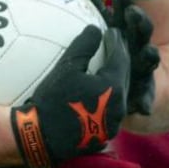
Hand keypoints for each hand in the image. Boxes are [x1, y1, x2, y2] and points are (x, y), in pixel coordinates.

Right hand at [10, 26, 128, 167]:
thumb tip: (95, 30)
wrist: (43, 137)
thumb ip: (84, 46)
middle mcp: (120, 106)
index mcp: (114, 88)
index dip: (116, 42)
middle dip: (121, 57)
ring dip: (116, 76)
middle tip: (114, 43)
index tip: (111, 30)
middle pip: (125, 75)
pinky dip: (109, 93)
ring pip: (121, 93)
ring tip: (108, 63)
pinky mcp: (106, 133)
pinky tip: (99, 88)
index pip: (121, 58)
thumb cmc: (53, 100)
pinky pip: (112, 107)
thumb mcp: (66, 68)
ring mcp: (114, 122)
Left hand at [69, 0, 159, 115]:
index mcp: (124, 33)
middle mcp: (136, 49)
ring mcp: (142, 70)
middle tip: (132, 13)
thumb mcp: (95, 31)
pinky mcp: (144, 93)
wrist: (119, 89)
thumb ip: (88, 7)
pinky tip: (143, 107)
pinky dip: (145, 101)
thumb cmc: (102, 54)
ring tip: (149, 53)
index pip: (124, 13)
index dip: (122, 0)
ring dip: (149, 56)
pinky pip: (146, 98)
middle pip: (140, 32)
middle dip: (139, 22)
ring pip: (147, 61)